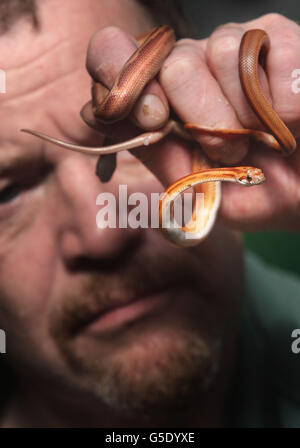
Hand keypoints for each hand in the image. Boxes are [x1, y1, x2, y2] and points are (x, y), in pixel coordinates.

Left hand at [84, 14, 299, 231]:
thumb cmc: (254, 191)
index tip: (151, 119)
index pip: (111, 57)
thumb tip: (96, 114)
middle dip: (203, 121)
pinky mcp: (278, 39)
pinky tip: (291, 119)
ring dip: (245, 114)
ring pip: (218, 52)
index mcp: (162, 97)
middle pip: (172, 64)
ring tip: (263, 139)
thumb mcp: (197, 186)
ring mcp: (235, 48)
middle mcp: (191, 65)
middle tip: (231, 152)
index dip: (121, 81)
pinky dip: (281, 99)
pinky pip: (270, 52)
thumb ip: (152, 150)